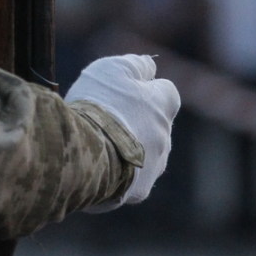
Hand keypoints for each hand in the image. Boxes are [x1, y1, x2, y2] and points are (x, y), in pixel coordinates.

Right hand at [65, 54, 179, 207]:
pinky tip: (100, 165)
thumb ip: (135, 65)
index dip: (150, 90)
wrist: (88, 152)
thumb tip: (150, 64)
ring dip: (131, 148)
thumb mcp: (113, 69)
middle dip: (139, 122)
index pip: (168, 93)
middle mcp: (165, 136)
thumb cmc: (100, 104)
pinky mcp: (140, 191)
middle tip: (108, 117)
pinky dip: (121, 172)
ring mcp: (155, 166)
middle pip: (156, 126)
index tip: (130, 90)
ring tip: (101, 143)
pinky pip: (133, 178)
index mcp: (162, 105)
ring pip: (147, 154)